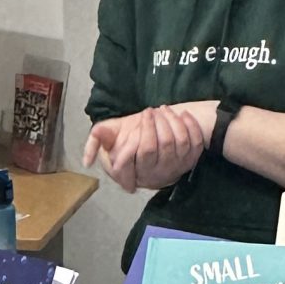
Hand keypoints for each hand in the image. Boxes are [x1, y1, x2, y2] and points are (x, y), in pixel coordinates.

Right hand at [84, 104, 212, 192]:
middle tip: (152, 109)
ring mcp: (176, 168)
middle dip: (158, 123)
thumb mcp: (108, 139)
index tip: (144, 113)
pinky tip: (183, 114)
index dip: (145, 130)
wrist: (151, 146)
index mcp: (137, 172)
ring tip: (164, 109)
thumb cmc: (126, 141)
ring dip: (173, 121)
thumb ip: (97, 141)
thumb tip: (88, 154)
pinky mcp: (190, 161)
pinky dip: (191, 126)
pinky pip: (196, 143)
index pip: (143, 152)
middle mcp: (157, 174)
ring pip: (179, 142)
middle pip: (163, 144)